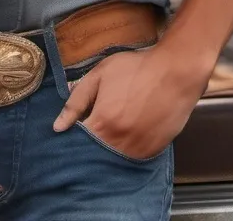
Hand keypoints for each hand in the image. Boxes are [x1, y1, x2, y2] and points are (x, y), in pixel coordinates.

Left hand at [52, 45, 210, 159]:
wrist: (175, 72)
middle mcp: (120, 143)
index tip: (71, 133)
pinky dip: (125, 152)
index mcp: (103, 124)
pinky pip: (132, 160)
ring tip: (110, 131)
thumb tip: (58, 127)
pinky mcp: (154, 153)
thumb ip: (76, 101)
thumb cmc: (135, 69)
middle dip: (88, 148)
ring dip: (106, 152)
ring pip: (113, 162)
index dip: (72, 139)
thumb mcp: (99, 75)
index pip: (77, 145)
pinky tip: (127, 133)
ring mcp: (139, 151)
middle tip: (91, 131)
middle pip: (94, 157)